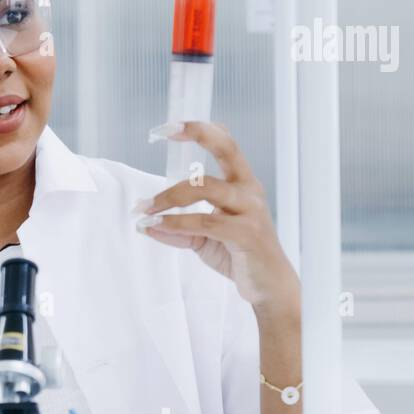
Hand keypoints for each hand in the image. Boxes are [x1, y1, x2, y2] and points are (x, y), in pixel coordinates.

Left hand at [136, 121, 298, 313]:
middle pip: (225, 150)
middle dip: (197, 134)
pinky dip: (176, 223)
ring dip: (169, 197)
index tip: (170, 126)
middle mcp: (249, 191)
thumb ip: (179, 229)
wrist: (268, 288)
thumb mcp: (204, 239)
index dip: (201, 130)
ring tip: (145, 210)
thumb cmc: (239, 255)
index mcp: (242, 184)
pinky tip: (157, 226)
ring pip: (206, 188)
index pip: (226, 145)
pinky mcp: (247, 233)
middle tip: (162, 132)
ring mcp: (251, 210)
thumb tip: (146, 225)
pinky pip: (205, 222)